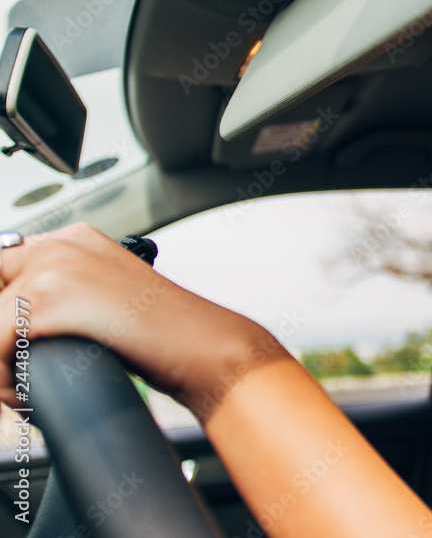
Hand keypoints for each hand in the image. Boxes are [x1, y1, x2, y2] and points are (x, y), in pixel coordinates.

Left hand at [0, 223, 279, 416]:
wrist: (206, 348)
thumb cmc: (168, 336)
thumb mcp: (109, 302)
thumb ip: (68, 296)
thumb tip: (20, 324)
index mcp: (76, 239)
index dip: (0, 318)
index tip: (6, 347)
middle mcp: (62, 243)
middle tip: (10, 370)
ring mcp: (55, 266)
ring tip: (23, 392)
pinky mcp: (50, 297)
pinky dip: (5, 383)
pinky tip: (34, 396)